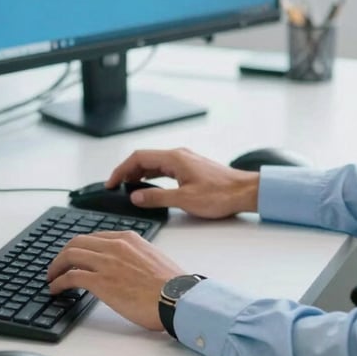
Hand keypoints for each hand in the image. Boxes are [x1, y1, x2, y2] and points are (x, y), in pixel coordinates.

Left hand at [46, 231, 182, 330]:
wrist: (177, 298)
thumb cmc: (171, 285)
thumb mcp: (152, 258)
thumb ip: (134, 256)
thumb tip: (124, 268)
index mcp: (127, 238)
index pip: (94, 237)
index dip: (79, 247)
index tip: (73, 256)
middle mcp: (114, 246)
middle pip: (76, 242)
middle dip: (63, 254)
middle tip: (57, 266)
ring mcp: (106, 262)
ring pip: (69, 256)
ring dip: (56, 267)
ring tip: (52, 278)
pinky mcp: (100, 281)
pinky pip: (70, 277)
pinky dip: (58, 282)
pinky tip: (55, 289)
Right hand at [106, 147, 259, 217]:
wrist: (245, 192)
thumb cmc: (220, 194)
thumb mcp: (184, 200)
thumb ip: (157, 198)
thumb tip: (136, 196)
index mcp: (174, 158)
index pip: (138, 158)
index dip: (121, 169)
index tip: (111, 183)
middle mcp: (178, 155)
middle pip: (144, 158)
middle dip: (127, 171)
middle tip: (115, 186)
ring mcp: (185, 160)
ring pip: (154, 163)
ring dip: (139, 173)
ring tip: (128, 187)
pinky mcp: (191, 167)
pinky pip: (164, 168)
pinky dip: (152, 175)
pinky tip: (149, 186)